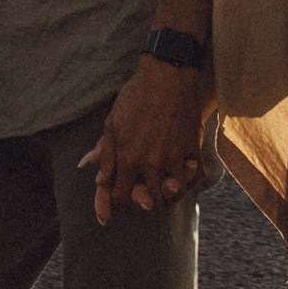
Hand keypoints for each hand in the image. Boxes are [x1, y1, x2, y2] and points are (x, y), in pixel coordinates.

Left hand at [78, 56, 213, 224]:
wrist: (168, 76)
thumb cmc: (136, 97)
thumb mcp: (112, 124)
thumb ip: (105, 154)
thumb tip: (94, 176)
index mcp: (127, 157)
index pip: (119, 196)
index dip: (114, 208)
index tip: (113, 213)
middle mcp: (150, 162)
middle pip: (149, 201)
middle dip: (143, 203)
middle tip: (141, 199)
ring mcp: (174, 158)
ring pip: (171, 194)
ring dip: (166, 196)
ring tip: (162, 190)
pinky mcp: (192, 150)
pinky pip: (193, 179)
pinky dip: (187, 184)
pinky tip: (180, 179)